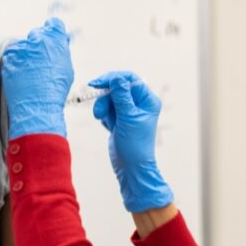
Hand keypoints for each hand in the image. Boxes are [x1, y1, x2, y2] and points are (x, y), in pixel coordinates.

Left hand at [2, 18, 73, 138]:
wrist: (36, 106)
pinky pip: (12, 56)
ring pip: (23, 46)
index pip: (54, 24)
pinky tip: (22, 76)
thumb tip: (60, 42)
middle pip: (36, 34)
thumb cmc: (55, 89)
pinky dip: (15, 63)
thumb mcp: (66, 67)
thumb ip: (61, 50)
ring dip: (25, 55)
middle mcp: (37, 40)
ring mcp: (20, 48)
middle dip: (38, 44)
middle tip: (40, 62)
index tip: (51, 39)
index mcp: (54, 39)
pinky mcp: (8, 58)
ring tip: (30, 73)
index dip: (53, 31)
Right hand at [90, 71, 173, 211]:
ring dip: (102, 107)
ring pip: (109, 98)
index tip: (97, 83)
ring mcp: (128, 111)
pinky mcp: (119, 119)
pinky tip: (109, 127)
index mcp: (147, 100)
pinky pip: (107, 109)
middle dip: (105, 98)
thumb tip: (116, 78)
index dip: (112, 79)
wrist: (131, 168)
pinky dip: (104, 116)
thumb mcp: (128, 117)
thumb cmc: (135, 144)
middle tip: (98, 110)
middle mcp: (139, 103)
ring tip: (100, 119)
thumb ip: (121, 96)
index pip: (129, 80)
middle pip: (117, 88)